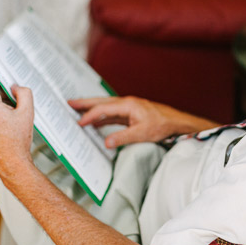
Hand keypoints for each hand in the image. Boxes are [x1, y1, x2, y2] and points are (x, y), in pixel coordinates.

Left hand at [0, 76, 34, 177]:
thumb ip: (23, 92)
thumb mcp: (27, 112)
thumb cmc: (18, 141)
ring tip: (10, 116)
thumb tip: (15, 87)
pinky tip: (4, 123)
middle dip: (1, 93)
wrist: (10, 164)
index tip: (10, 80)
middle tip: (15, 102)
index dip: (2, 78)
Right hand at [69, 96, 218, 147]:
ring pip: (106, 107)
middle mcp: (127, 103)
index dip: (90, 116)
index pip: (104, 109)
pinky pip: (113, 114)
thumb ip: (123, 137)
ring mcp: (129, 108)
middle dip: (85, 103)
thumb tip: (106, 142)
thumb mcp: (143, 133)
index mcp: (128, 105)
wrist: (177, 122)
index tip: (79, 123)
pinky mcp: (132, 114)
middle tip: (69, 103)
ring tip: (77, 111)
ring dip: (92, 109)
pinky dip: (102, 117)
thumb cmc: (162, 125)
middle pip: (102, 102)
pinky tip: (96, 122)